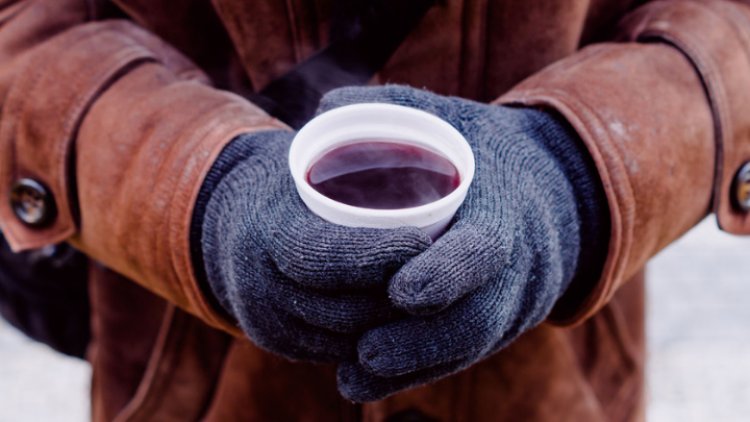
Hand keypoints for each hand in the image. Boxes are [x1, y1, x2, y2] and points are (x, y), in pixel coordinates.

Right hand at [199, 130, 430, 361]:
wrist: (231, 223)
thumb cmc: (282, 180)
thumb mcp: (301, 153)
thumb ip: (336, 136)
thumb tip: (379, 113)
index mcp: (262, 232)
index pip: (319, 255)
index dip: (374, 255)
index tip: (420, 242)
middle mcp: (257, 286)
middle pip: (342, 309)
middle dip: (397, 300)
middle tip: (446, 278)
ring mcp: (266, 323)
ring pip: (346, 338)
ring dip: (393, 326)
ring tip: (436, 301)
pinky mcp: (278, 343)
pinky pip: (337, 350)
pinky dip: (374, 338)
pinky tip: (406, 321)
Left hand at [317, 86, 606, 400]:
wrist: (551, 191)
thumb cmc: (488, 152)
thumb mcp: (453, 117)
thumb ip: (395, 107)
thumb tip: (325, 108)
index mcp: (509, 212)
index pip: (487, 252)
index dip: (449, 275)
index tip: (402, 291)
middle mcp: (520, 266)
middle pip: (479, 318)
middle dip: (424, 341)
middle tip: (365, 350)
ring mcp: (515, 301)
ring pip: (470, 347)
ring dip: (415, 367)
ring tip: (355, 376)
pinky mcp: (503, 323)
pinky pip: (465, 357)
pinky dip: (419, 374)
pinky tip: (366, 385)